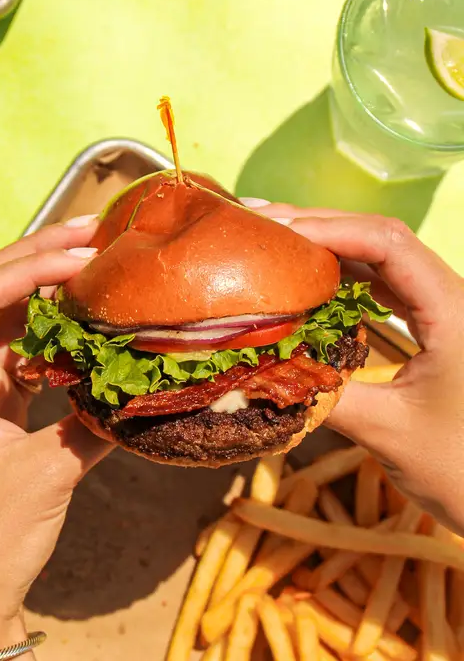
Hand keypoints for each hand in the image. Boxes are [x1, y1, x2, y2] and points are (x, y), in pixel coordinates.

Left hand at [0, 215, 114, 659]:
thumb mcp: (44, 476)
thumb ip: (89, 424)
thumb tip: (137, 385)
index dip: (31, 267)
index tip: (83, 255)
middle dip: (40, 256)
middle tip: (92, 230)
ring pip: (10, 317)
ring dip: (49, 286)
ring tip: (93, 257)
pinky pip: (26, 349)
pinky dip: (57, 328)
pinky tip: (87, 313)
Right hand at [242, 199, 463, 534]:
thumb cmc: (463, 469)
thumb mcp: (387, 433)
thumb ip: (322, 398)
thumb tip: (254, 380)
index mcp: (454, 311)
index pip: (388, 245)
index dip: (329, 230)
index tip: (276, 234)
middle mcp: (451, 297)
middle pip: (380, 239)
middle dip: (319, 227)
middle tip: (258, 227)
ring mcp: (442, 308)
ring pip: (380, 258)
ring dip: (328, 247)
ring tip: (273, 245)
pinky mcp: (432, 324)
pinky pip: (382, 284)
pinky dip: (341, 276)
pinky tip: (306, 280)